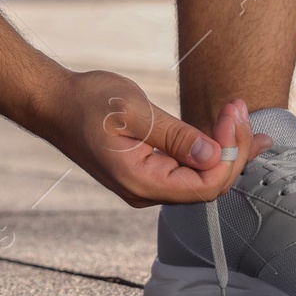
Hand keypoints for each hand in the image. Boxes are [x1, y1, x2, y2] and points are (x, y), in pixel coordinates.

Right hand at [30, 70, 270, 206]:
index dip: (230, 152)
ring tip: (241, 116)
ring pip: (202, 178)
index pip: (206, 185)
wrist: (54, 103)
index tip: (232, 113)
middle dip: (233, 148)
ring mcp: (147, 185)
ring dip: (226, 148)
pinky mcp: (149, 172)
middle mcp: (146, 192)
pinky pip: (188, 170)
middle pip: (209, 185)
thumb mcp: (134, 112)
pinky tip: (227, 133)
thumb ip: (176, 136)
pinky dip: (210, 150)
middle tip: (239, 108)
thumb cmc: (86, 102)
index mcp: (141, 183)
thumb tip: (215, 155)